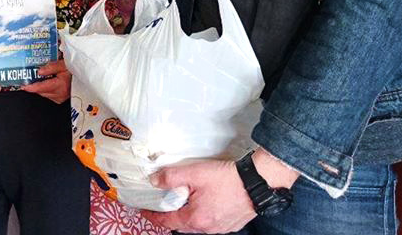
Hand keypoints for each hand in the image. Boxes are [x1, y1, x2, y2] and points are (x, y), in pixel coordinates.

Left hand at [21, 60, 70, 102]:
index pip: (42, 88)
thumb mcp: (64, 64)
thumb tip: (39, 71)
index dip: (31, 87)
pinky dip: (45, 89)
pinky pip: (48, 95)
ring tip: (37, 77)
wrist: (83, 76)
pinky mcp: (60, 99)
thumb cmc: (75, 70)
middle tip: (28, 77)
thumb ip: (51, 67)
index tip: (23, 86)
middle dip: (34, 85)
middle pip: (41, 91)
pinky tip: (46, 81)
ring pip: (44, 93)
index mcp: (61, 85)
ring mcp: (60, 98)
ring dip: (40, 86)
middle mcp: (60, 94)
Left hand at [140, 150, 298, 233]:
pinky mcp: (232, 224)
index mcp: (196, 218)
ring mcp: (221, 228)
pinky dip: (203, 215)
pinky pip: (211, 223)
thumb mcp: (194, 173)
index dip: (153, 216)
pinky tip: (205, 203)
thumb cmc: (227, 179)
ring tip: (183, 202)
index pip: (167, 221)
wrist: (257, 182)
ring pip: (197, 225)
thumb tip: (154, 181)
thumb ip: (171, 177)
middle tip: (162, 205)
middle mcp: (208, 228)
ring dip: (188, 215)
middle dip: (170, 216)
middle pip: (182, 225)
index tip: (144, 211)